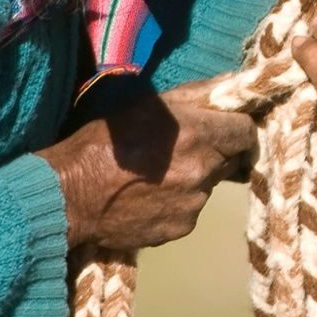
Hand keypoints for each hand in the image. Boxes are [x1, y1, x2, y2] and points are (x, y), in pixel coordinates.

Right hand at [36, 82, 255, 250]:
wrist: (71, 195)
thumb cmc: (104, 141)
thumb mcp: (146, 104)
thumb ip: (193, 96)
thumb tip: (229, 87)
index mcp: (197, 135)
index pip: (245, 132)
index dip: (238, 127)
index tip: (226, 127)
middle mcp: (202, 172)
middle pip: (230, 160)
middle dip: (216, 152)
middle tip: (188, 148)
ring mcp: (193, 205)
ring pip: (209, 186)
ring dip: (196, 177)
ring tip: (160, 173)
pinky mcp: (180, 229)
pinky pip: (191, 210)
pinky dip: (179, 201)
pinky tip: (152, 195)